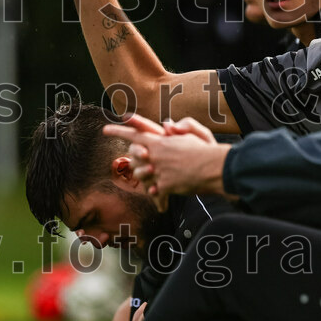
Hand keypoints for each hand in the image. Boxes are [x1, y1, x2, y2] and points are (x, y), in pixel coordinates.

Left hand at [105, 114, 227, 208]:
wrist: (215, 168)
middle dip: (134, 161)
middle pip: (134, 159)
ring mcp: (159, 171)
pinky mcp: (165, 186)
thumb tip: (166, 125)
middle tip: (139, 161)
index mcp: (161, 141)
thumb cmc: (206, 150)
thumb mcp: (195, 132)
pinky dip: (159, 193)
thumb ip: (180, 126)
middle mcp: (156, 156)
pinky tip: (164, 194)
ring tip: (157, 176)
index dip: (118, 131)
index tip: (106, 129)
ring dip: (146, 176)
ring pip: (141, 176)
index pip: (134, 134)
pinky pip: (155, 190)